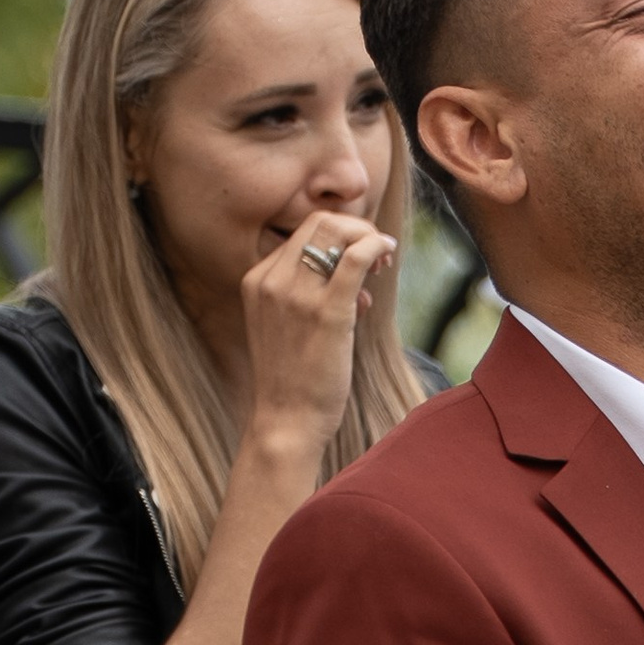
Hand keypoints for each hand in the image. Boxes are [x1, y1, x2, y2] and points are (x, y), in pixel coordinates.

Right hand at [238, 214, 395, 459]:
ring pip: (337, 234)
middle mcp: (271, 281)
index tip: (362, 255)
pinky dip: (375, 246)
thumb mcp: (288, 326)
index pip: (302, 231)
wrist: (286, 421)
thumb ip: (309, 296)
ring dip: (369, 238)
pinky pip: (355, 258)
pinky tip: (387, 254)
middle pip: (320, 223)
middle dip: (356, 228)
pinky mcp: (325, 313)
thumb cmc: (293, 380)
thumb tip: (356, 279)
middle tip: (379, 253)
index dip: (339, 234)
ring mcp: (296, 295)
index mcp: (257, 280)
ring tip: (383, 263)